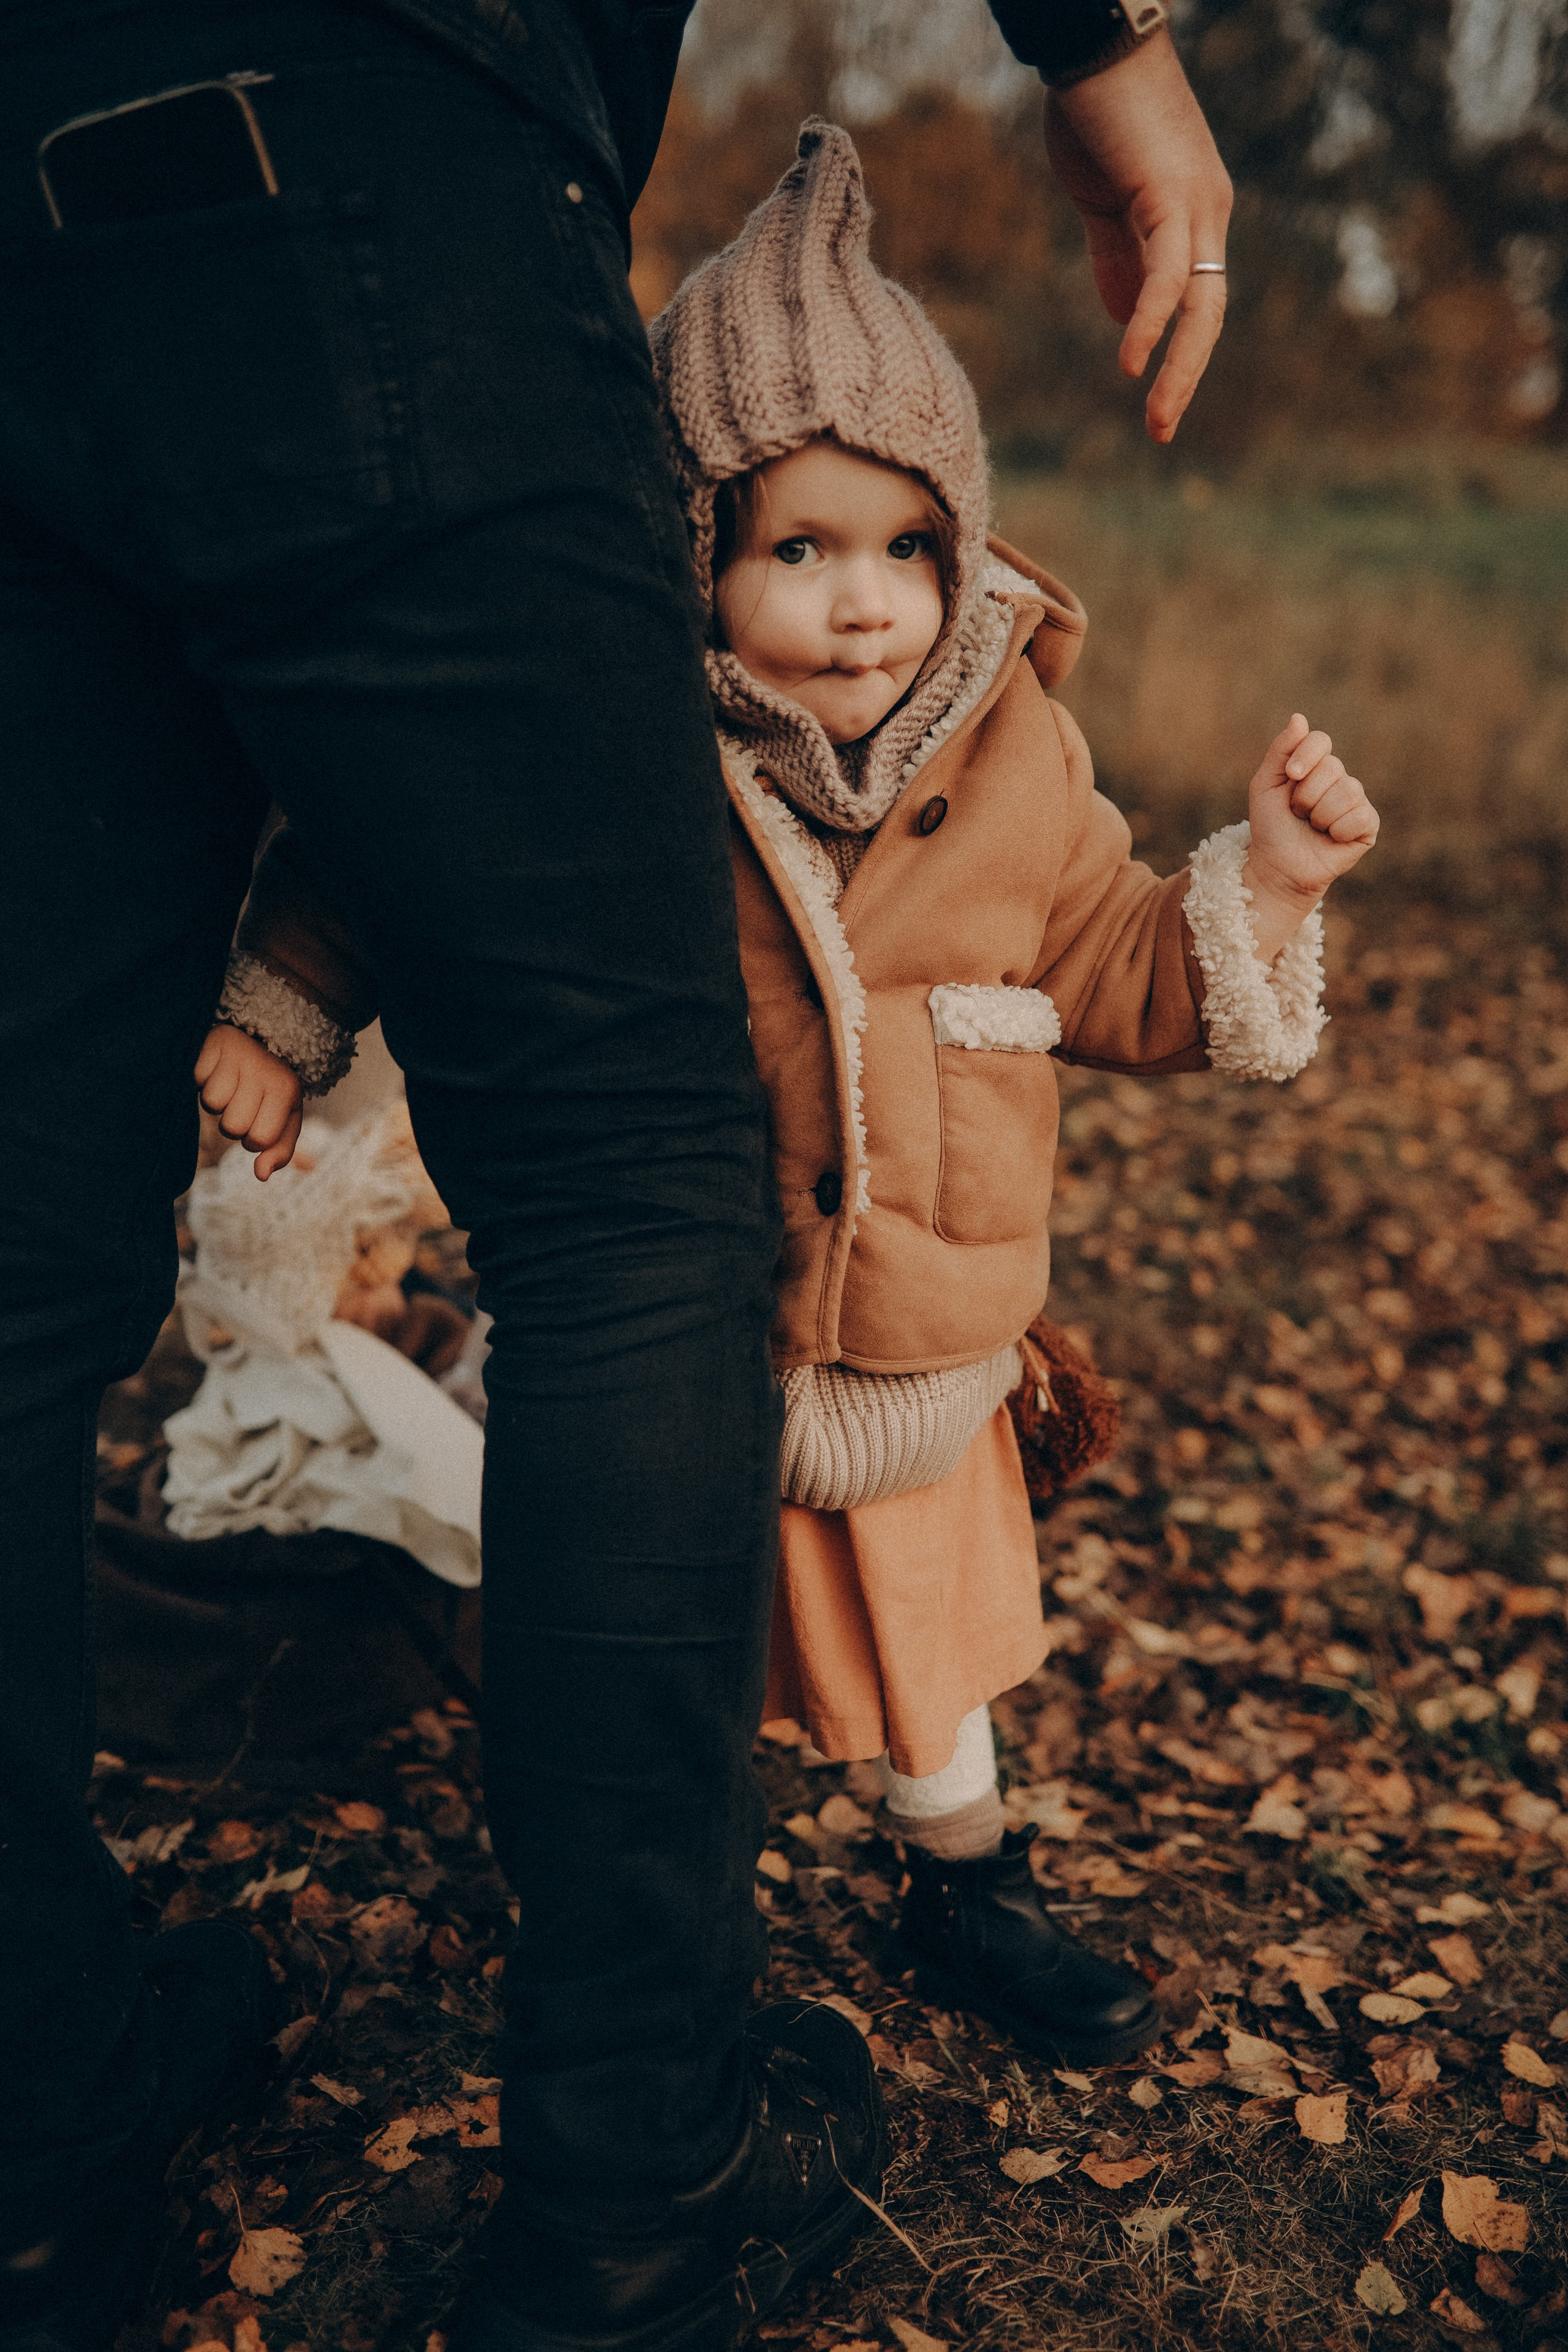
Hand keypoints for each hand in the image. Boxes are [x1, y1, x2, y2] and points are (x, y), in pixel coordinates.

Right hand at [194, 1025, 302, 1179]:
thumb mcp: (285, 1120)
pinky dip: (203, 1079)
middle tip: (241, 1101)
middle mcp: (265, 1070)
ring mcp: (239, 1054)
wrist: (261, 1040)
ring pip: (212, 1104)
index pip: (259, 1141)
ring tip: (230, 1084)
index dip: (252, 1140)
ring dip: (216, 1100)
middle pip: (232, 1127)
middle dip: (232, 1123)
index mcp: (286, 1090)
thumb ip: (279, 1151)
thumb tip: (261, 1175)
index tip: (257, 1121)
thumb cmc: (271, 1089)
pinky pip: (197, 1079)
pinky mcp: (214, 1042)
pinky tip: (217, 1069)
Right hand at [1045, 31, 1232, 442]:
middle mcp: (1208, 213)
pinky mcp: (1169, 197)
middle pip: (1208, 312)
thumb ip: (1116, 257)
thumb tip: (1122, 318)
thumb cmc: (1096, 111)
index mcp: (1195, 214)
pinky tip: (1132, 362)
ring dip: (1179, 368)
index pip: (1192, 297)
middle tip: (1162, 431)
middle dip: (1187, 375)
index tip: (1150, 397)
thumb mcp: (1103, 200)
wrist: (1096, 44)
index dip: (1175, 349)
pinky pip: (1166, 275)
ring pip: (1199, 304)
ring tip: (1158, 419)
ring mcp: (1196, 205)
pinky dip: (1150, 321)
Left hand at [1244, 714, 1378, 962]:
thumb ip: (1280, 751)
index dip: (1305, 755)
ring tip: (1312, 827)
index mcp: (1315, 765)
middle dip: (1305, 795)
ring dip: (1319, 815)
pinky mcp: (1367, 826)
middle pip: (1331, 767)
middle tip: (1298, 813)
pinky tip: (1331, 839)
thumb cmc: (1270, 827)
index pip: (1320, 740)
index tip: (1290, 775)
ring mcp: (1356, 802)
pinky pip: (1359, 816)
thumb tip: (1299, 717)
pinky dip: (1338, 830)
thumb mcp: (1265, 785)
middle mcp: (1339, 779)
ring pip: (1346, 792)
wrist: (1277, 868)